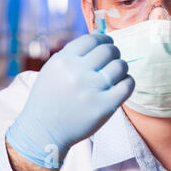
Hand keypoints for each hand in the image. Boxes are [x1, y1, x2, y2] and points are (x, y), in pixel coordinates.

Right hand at [6, 33, 134, 168]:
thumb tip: (101, 40)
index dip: (104, 39)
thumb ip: (73, 54)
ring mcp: (91, 89)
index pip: (92, 39)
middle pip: (109, 50)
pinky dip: (128, 82)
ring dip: (122, 67)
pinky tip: (121, 85)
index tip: (107, 44)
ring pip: (120, 66)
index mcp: (63, 60)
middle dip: (114, 53)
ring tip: (116, 74)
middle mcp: (77, 72)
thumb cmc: (50, 98)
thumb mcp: (53, 70)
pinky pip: (127, 85)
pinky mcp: (104, 106)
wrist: (43, 131)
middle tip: (113, 60)